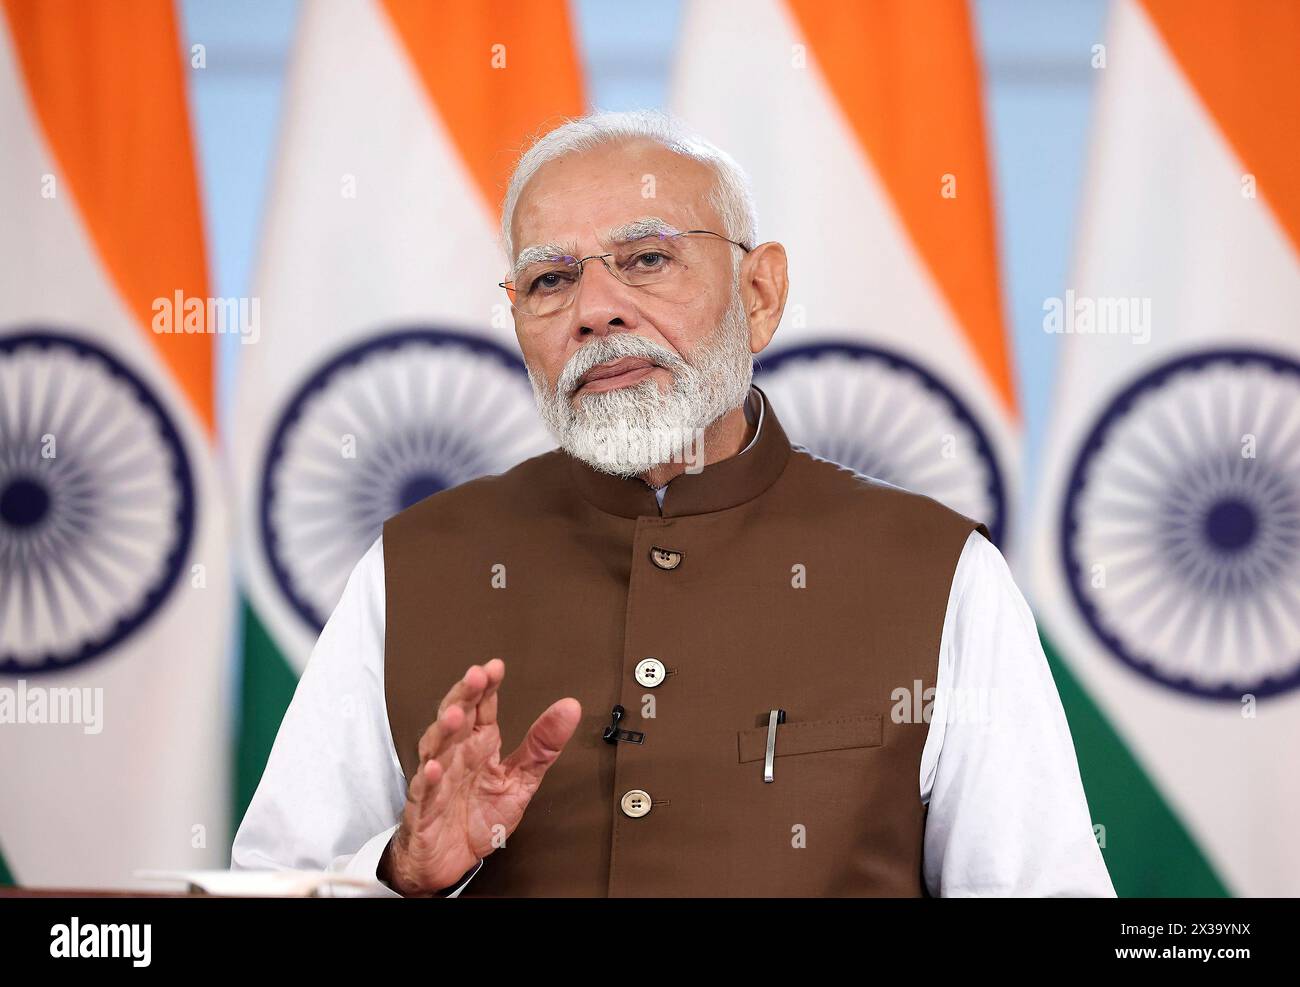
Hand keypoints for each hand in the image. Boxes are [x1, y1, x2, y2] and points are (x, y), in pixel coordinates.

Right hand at [379, 659, 580, 895]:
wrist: (452, 862)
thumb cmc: (480, 817)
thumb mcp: (521, 781)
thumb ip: (543, 745)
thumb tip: (570, 708)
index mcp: (480, 746)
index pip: (482, 708)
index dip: (487, 687)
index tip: (496, 667)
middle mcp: (457, 755)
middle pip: (457, 717)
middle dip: (465, 695)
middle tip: (476, 676)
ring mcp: (439, 779)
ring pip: (436, 747)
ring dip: (444, 730)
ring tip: (456, 714)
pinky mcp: (425, 808)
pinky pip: (426, 790)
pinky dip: (429, 778)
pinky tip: (436, 767)